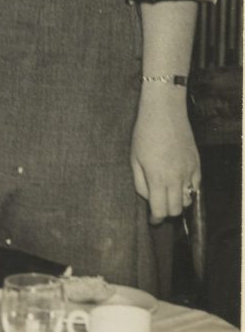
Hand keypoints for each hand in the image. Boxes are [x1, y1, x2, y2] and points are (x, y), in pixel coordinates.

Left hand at [130, 92, 200, 223]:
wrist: (164, 111)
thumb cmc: (144, 133)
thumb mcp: (134, 158)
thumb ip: (140, 182)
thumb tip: (148, 198)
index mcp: (157, 178)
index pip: (160, 210)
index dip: (156, 219)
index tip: (152, 220)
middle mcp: (176, 178)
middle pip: (175, 210)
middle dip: (166, 212)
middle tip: (158, 207)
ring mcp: (189, 172)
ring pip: (188, 200)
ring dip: (178, 202)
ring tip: (168, 194)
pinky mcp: (197, 164)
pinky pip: (196, 186)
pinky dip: (188, 190)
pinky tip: (179, 183)